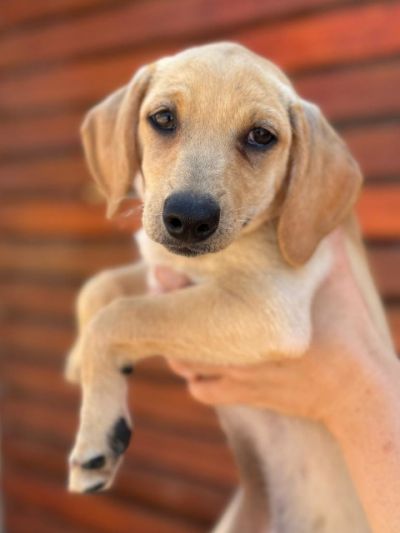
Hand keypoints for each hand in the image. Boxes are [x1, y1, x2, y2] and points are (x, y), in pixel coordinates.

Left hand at [158, 230, 397, 426]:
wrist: (357, 387)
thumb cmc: (345, 324)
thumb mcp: (333, 273)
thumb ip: (317, 240)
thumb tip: (303, 203)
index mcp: (257, 312)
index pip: (195, 298)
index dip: (170, 284)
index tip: (159, 270)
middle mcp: (240, 346)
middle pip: (179, 333)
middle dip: (164, 314)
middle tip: (161, 293)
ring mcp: (239, 375)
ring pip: (183, 365)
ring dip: (176, 347)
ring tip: (176, 326)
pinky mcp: (243, 397)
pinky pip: (200, 391)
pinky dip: (197, 378)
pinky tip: (202, 364)